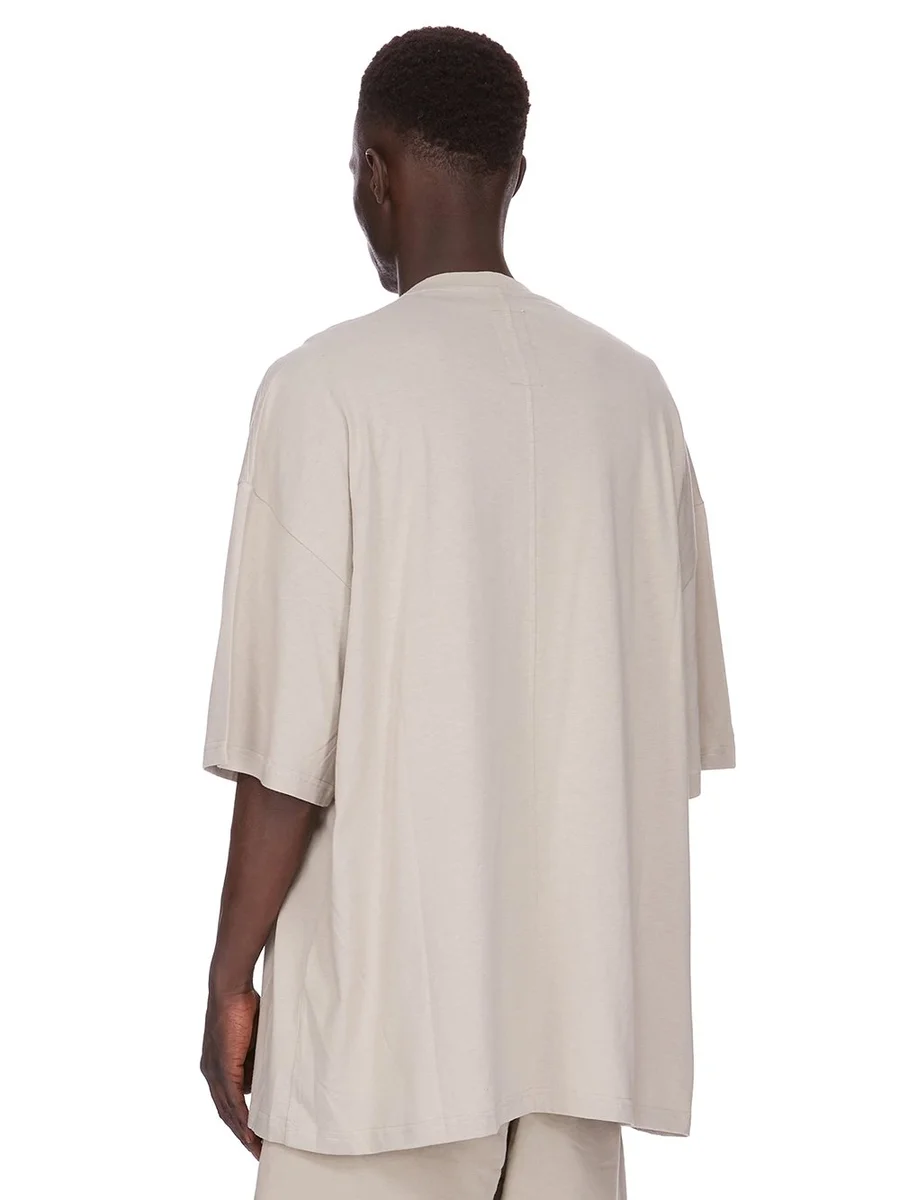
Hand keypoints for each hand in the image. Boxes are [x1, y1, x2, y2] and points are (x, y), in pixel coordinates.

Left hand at [201, 986, 262, 1157]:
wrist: (230, 988)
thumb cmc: (243, 1006)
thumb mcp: (252, 1038)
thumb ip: (256, 1057)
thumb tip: (267, 1073)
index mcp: (216, 1066)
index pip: (227, 1101)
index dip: (239, 1121)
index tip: (253, 1137)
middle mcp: (211, 1073)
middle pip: (226, 1113)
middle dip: (242, 1135)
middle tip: (257, 1152)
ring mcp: (215, 1071)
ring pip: (228, 1111)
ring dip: (243, 1133)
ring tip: (257, 1149)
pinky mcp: (223, 1066)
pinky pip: (232, 1100)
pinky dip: (241, 1118)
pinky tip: (249, 1133)